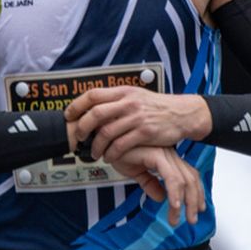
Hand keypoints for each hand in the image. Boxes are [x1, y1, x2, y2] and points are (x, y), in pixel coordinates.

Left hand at [65, 85, 210, 162]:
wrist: (181, 114)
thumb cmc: (156, 107)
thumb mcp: (136, 96)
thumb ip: (117, 100)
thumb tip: (94, 106)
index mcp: (123, 92)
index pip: (93, 94)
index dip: (77, 105)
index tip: (69, 115)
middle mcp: (128, 102)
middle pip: (95, 114)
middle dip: (82, 128)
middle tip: (78, 138)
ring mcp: (136, 117)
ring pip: (106, 133)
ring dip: (96, 146)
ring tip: (94, 153)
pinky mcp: (145, 132)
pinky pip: (121, 145)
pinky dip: (111, 153)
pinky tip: (110, 157)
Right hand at [107, 144, 205, 226]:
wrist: (105, 141)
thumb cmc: (119, 151)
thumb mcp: (136, 172)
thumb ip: (150, 183)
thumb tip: (161, 197)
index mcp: (167, 157)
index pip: (190, 175)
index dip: (196, 192)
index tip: (198, 208)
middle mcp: (169, 154)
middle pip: (191, 178)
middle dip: (194, 201)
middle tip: (192, 220)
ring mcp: (164, 153)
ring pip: (184, 180)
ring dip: (184, 203)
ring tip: (177, 218)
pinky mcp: (156, 155)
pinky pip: (170, 177)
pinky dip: (174, 193)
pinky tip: (174, 206)